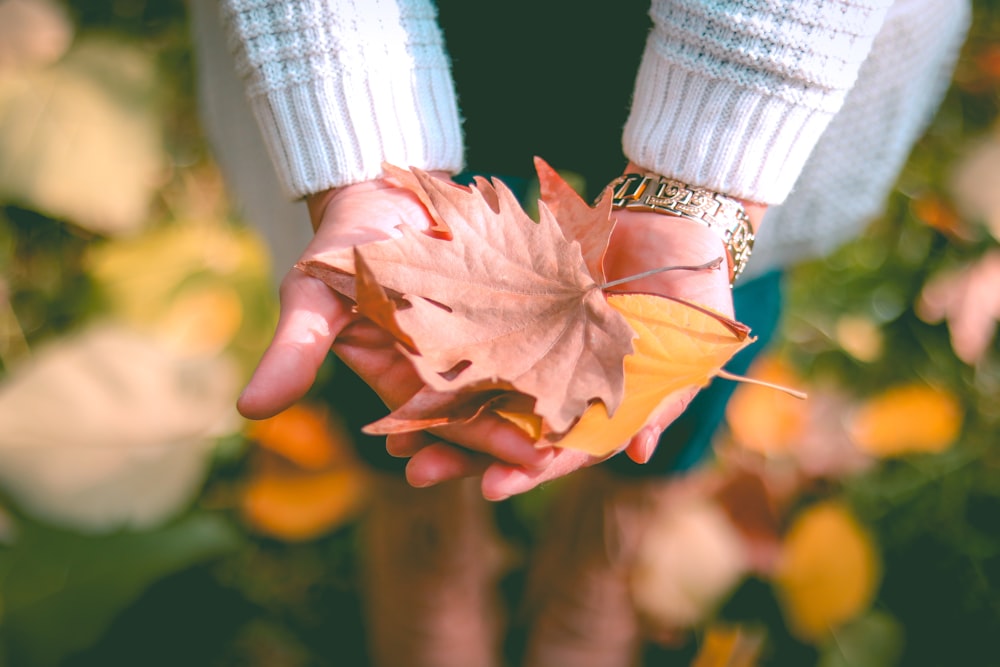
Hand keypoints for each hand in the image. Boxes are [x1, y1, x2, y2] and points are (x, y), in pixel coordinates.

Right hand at [237, 176, 551, 471]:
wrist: (384, 186)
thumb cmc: (339, 244)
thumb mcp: (312, 294)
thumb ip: (295, 351)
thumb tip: (249, 413)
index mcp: (403, 376)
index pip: (433, 422)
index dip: (460, 446)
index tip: (490, 469)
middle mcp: (447, 365)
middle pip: (483, 410)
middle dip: (511, 438)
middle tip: (547, 460)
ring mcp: (482, 334)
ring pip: (516, 378)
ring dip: (543, 402)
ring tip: (577, 424)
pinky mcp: (512, 300)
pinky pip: (540, 328)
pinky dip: (561, 345)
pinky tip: (592, 360)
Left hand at [405, 173, 764, 499]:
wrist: (677, 219)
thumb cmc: (696, 295)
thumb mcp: (692, 351)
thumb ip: (664, 401)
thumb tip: (640, 454)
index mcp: (599, 404)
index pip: (558, 448)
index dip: (527, 469)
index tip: (491, 487)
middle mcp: (562, 381)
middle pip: (507, 427)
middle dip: (465, 451)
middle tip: (419, 470)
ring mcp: (536, 346)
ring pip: (483, 386)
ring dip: (442, 412)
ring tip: (399, 438)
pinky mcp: (515, 306)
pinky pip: (477, 334)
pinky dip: (446, 352)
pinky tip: (406, 368)